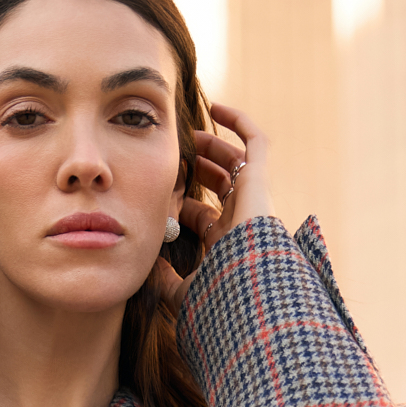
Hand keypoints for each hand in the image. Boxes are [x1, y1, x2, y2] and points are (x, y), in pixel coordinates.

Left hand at [154, 102, 275, 309]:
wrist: (248, 292)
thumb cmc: (218, 299)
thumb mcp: (183, 292)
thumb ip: (165, 281)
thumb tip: (146, 268)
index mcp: (224, 245)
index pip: (201, 217)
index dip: (181, 202)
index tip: (158, 191)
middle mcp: (240, 221)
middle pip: (218, 186)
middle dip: (196, 169)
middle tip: (172, 156)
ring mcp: (252, 200)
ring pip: (233, 162)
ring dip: (210, 146)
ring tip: (188, 134)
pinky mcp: (260, 181)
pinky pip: (255, 142)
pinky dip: (239, 122)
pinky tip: (216, 107)